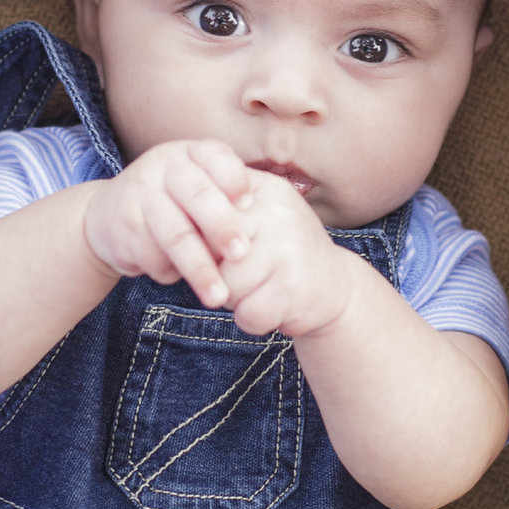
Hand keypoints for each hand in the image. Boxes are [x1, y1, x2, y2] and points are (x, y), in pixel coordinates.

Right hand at [82, 139, 252, 306]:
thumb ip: (226, 202)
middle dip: (223, 227)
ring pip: (175, 234)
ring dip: (199, 269)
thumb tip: (264, 233)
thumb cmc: (172, 204)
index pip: (217, 157)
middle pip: (198, 195)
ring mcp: (140, 194)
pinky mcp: (123, 226)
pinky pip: (152, 255)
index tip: (251, 206)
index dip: (235, 180)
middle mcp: (164, 166)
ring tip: (218, 296)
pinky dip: (169, 273)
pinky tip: (173, 275)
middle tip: (242, 256)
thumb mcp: (197, 190)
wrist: (106, 215)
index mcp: (191, 153)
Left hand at [216, 172, 353, 338]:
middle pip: (212, 251)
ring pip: (227, 286)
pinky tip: (272, 306)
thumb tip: (173, 230)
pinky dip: (253, 320)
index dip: (202, 241)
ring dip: (236, 299)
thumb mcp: (257, 218)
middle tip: (241, 274)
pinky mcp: (294, 287)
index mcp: (262, 189)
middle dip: (217, 273)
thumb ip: (218, 214)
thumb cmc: (279, 253)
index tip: (217, 252)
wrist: (335, 286)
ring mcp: (288, 249)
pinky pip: (247, 313)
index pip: (206, 211)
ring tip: (260, 288)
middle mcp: (277, 211)